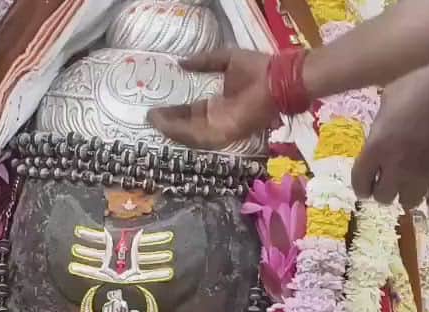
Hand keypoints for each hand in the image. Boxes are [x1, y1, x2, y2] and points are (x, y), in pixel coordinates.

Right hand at [147, 49, 275, 148]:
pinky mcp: (226, 132)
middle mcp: (219, 119)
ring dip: (171, 129)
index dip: (175, 111)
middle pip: (188, 126)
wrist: (278, 78)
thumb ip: (204, 62)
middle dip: (169, 122)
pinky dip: (182, 132)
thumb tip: (181, 62)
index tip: (158, 106)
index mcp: (220, 105)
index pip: (192, 112)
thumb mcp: (225, 59)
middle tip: (150, 116)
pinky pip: (199, 136)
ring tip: (154, 120)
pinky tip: (167, 125)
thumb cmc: (257, 68)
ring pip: (190, 134)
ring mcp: (222, 128)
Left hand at [351, 65, 428, 208]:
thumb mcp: (390, 97)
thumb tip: (381, 131)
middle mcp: (396, 166)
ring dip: (410, 195)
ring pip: (409, 203)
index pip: (360, 182)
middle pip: (383, 197)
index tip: (367, 187)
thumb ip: (381, 122)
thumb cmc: (423, 83)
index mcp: (377, 146)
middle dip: (386, 191)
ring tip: (416, 186)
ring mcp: (423, 174)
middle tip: (394, 184)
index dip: (363, 187)